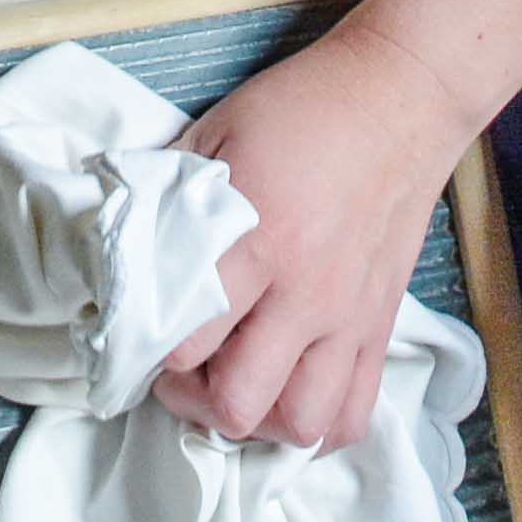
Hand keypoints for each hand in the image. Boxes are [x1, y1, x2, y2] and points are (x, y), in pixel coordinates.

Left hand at [153, 0, 521, 449]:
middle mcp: (307, 292)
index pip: (186, 343)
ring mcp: (350, 317)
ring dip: (260, 421)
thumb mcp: (216, 132)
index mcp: (258, 240)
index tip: (139, 332)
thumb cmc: (303, 109)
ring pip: (300, 425)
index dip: (148, 350)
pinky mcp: (381, 325)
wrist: (401, 96)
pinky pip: (353, 413)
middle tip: (182, 369)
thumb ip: (167, 194)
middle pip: (239, 405)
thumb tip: (120, 243)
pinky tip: (289, 396)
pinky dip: (317, 424)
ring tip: (239, 384)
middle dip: (195, 401)